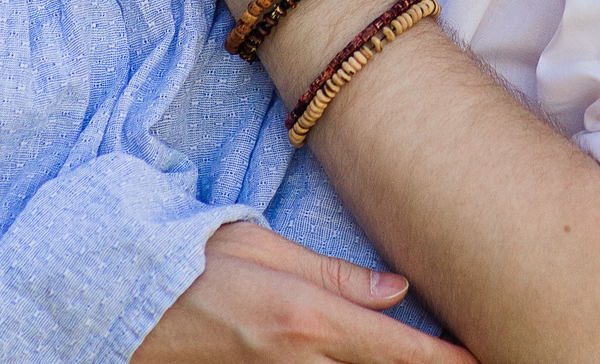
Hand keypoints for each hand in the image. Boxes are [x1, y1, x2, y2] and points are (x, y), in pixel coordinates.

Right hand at [133, 223, 473, 363]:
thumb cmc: (188, 260)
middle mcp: (295, 363)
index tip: (483, 361)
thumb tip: (397, 290)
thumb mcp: (263, 246)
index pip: (396, 350)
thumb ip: (334, 276)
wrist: (115, 299)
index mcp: (304, 319)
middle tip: (467, 362)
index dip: (446, 362)